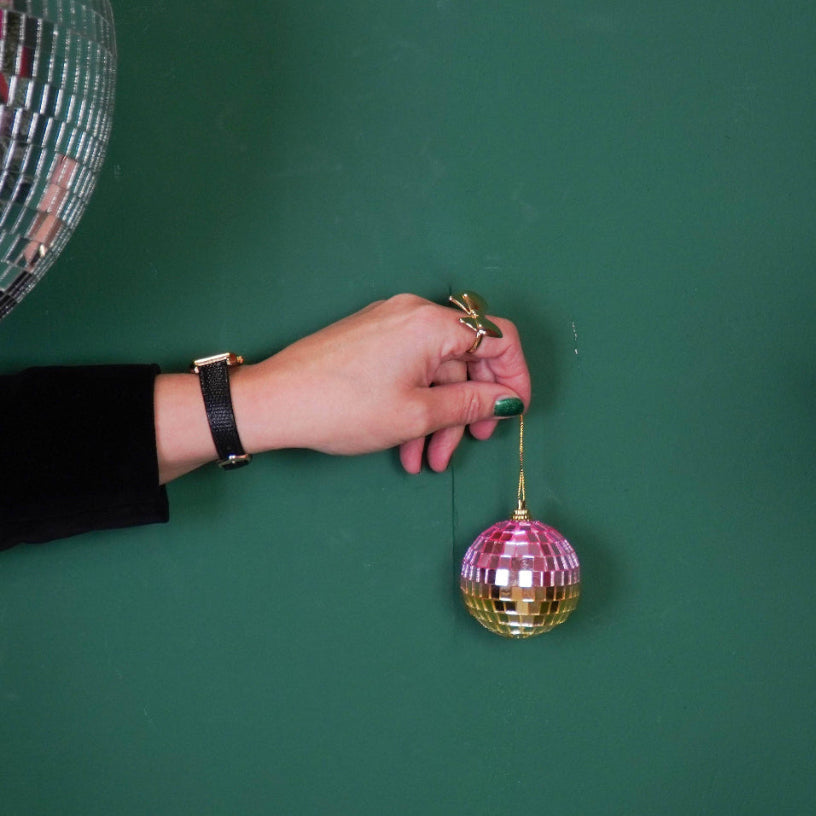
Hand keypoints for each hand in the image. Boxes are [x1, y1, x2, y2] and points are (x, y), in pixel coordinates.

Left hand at [155, 294, 530, 481]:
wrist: (274, 403)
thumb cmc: (344, 406)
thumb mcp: (417, 414)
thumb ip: (470, 404)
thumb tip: (507, 400)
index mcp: (432, 324)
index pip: (498, 338)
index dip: (515, 377)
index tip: (514, 413)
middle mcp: (413, 314)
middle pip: (464, 361)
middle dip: (466, 410)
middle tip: (461, 448)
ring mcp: (389, 324)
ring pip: (434, 372)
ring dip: (435, 418)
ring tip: (422, 460)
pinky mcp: (371, 339)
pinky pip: (409, 370)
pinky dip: (413, 404)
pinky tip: (403, 445)